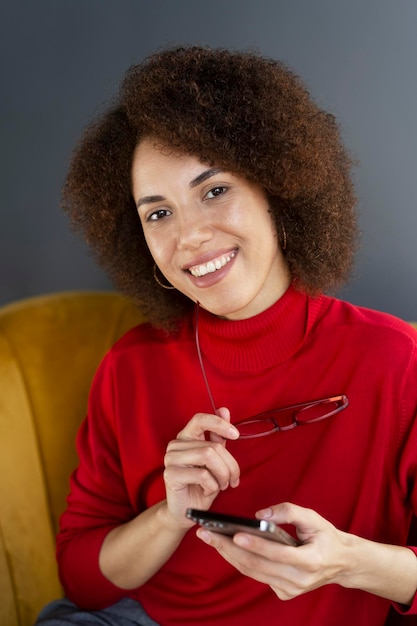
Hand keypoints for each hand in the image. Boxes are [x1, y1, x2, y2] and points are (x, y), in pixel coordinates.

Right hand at [163, 408, 239, 526]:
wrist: (186, 511)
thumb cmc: (201, 485)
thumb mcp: (215, 461)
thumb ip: (218, 437)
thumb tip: (224, 410)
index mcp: (186, 437)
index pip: (200, 419)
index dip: (219, 424)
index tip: (235, 434)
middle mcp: (175, 445)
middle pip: (212, 445)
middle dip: (230, 465)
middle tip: (233, 479)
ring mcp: (170, 459)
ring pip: (208, 456)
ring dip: (222, 475)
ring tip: (222, 485)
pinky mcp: (170, 475)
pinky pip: (202, 474)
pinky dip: (212, 485)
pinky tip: (208, 491)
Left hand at [196, 502, 349, 599]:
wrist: (341, 563)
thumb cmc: (325, 537)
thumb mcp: (313, 518)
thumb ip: (288, 512)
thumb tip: (260, 516)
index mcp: (310, 561)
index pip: (278, 554)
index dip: (256, 545)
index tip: (235, 534)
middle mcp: (299, 580)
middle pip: (257, 565)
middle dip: (228, 548)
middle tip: (207, 532)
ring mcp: (290, 589)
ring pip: (253, 572)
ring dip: (228, 554)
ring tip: (209, 537)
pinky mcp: (283, 592)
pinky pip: (256, 575)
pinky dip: (240, 560)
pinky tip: (225, 546)